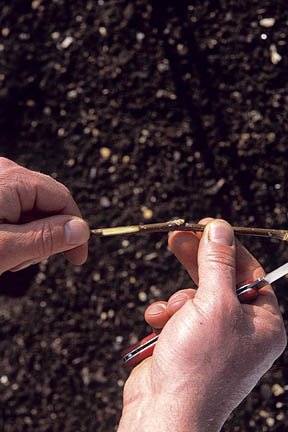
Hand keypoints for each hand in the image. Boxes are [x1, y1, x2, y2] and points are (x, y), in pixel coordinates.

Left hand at [0, 157, 89, 273]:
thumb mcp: (5, 248)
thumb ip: (46, 238)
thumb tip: (82, 230)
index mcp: (12, 179)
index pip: (63, 198)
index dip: (75, 230)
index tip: (78, 257)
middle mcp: (5, 173)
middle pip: (48, 206)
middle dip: (45, 236)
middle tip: (22, 260)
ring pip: (32, 211)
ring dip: (27, 238)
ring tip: (5, 256)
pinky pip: (15, 211)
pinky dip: (14, 232)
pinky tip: (1, 246)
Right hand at [118, 218, 286, 431]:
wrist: (164, 413)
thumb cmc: (197, 368)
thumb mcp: (212, 304)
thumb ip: (217, 263)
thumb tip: (221, 230)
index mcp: (262, 322)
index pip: (248, 271)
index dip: (227, 246)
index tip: (206, 227)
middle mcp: (240, 329)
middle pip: (219, 279)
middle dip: (196, 261)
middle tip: (177, 236)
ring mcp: (212, 337)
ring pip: (193, 296)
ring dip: (176, 299)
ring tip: (168, 313)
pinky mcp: (187, 343)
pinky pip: (177, 314)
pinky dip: (165, 314)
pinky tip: (157, 323)